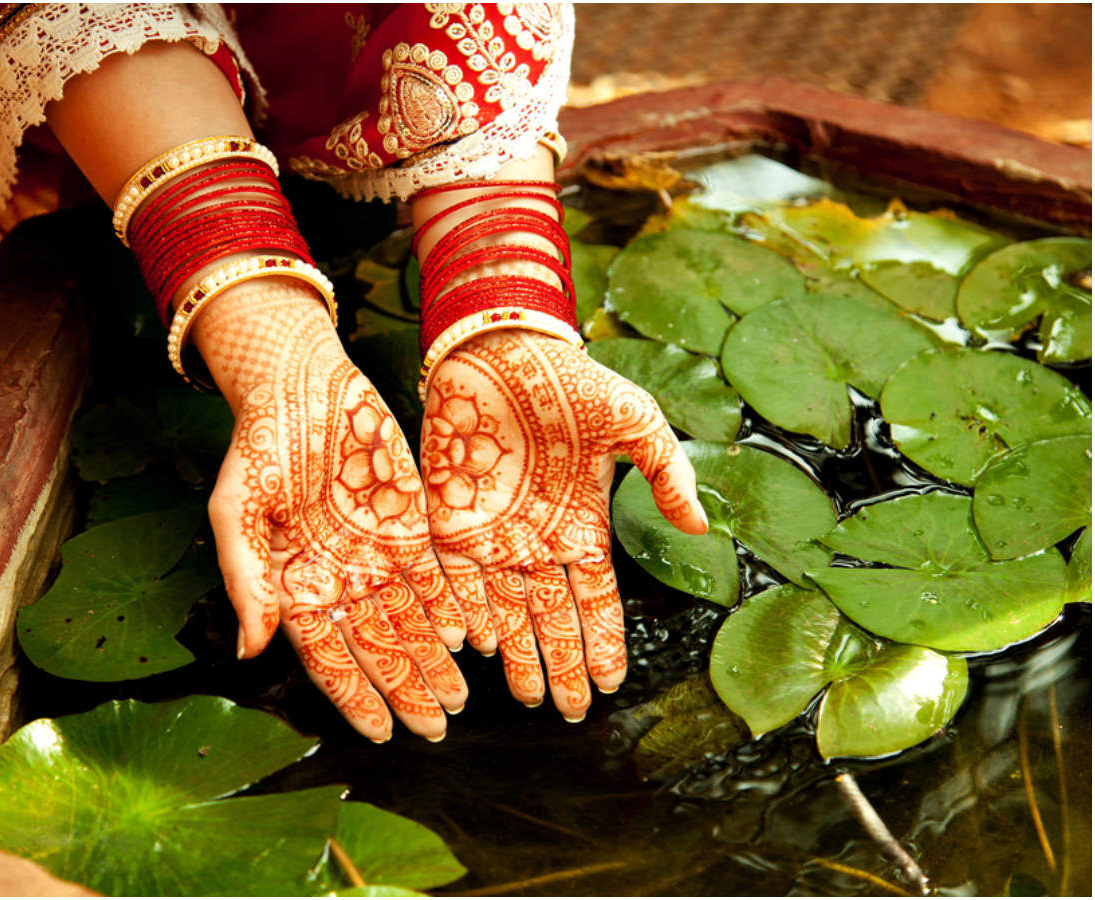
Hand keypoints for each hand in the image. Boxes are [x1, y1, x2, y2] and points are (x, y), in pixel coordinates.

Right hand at [194, 283, 467, 741]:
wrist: (301, 384)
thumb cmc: (258, 447)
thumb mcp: (237, 510)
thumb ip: (245, 578)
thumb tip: (249, 650)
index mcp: (297, 584)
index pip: (331, 656)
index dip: (356, 696)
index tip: (381, 734)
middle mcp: (343, 577)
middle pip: (380, 646)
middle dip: (407, 689)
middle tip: (437, 727)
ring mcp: (380, 552)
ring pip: (413, 618)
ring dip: (434, 659)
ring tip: (459, 697)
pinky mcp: (411, 522)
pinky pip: (437, 573)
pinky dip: (453, 605)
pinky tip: (472, 636)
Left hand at [420, 330, 706, 719]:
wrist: (501, 347)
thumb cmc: (572, 382)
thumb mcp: (634, 421)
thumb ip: (666, 473)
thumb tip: (699, 526)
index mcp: (582, 524)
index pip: (596, 599)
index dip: (604, 642)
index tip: (613, 684)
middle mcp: (537, 540)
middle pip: (550, 617)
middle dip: (561, 665)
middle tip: (569, 711)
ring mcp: (493, 533)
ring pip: (504, 609)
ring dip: (515, 652)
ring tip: (526, 696)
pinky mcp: (450, 518)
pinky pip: (457, 577)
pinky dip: (465, 610)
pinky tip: (476, 645)